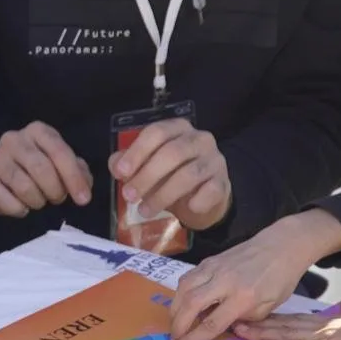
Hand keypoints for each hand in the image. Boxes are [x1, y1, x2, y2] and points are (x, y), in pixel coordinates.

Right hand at [0, 122, 93, 216]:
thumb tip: (84, 187)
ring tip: (39, 201)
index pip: (59, 151)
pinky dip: (20, 209)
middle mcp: (15, 140)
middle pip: (42, 169)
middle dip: (55, 191)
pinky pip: (8, 202)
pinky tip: (22, 207)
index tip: (83, 199)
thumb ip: (77, 170)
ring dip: (38, 201)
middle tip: (57, 199)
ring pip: (24, 187)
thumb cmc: (34, 167)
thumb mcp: (58, 162)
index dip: (73, 177)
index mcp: (38, 131)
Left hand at [109, 119, 229, 230]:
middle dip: (147, 176)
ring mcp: (215, 160)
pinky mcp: (223, 182)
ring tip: (144, 211)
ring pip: (189, 174)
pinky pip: (211, 191)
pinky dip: (197, 201)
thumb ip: (129, 163)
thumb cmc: (172, 176)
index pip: (157, 132)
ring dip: (163, 195)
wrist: (204, 197)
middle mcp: (200, 139)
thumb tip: (116, 166)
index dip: (137, 152)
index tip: (121, 173)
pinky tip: (186, 209)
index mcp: (178, 128)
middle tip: (129, 196)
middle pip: (172, 153)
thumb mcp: (147, 166)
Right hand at [166, 209, 340, 339]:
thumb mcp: (267, 308)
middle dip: (177, 326)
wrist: (281, 245)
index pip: (211, 323)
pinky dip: (181, 294)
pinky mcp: (209, 260)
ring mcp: (214, 267)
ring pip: (183, 288)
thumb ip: (243, 320)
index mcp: (243, 297)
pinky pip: (188, 278)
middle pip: (189, 304)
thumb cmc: (280, 279)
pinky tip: (184, 304)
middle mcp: (224, 280)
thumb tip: (219, 327)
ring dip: (175, 309)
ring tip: (177, 324)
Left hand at [234, 307, 340, 339]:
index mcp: (330, 321)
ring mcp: (322, 337)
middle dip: (258, 323)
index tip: (256, 315)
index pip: (296, 319)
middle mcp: (321, 326)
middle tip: (234, 319)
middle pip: (283, 324)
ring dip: (260, 334)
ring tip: (237, 331)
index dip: (274, 319)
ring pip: (284, 335)